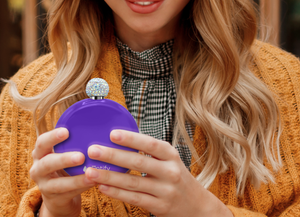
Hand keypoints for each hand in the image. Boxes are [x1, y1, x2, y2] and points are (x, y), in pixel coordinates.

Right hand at [30, 128, 95, 216]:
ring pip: (58, 183)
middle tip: (81, 156)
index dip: (52, 137)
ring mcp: (45, 186)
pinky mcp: (54, 199)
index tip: (66, 131)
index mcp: (41, 153)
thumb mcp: (64, 152)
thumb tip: (99, 123)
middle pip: (47, 163)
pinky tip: (94, 181)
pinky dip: (82, 186)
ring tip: (90, 172)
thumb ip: (73, 141)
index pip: (42, 142)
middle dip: (64, 159)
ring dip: (76, 178)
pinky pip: (68, 194)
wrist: (58, 195)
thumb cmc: (65, 165)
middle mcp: (38, 169)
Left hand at [85, 130, 232, 216]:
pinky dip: (116, 192)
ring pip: (132, 182)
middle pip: (138, 162)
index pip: (149, 144)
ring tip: (90, 171)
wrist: (196, 204)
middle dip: (113, 156)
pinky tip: (102, 187)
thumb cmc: (177, 176)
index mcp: (170, 155)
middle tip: (93, 150)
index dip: (131, 138)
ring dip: (109, 176)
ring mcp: (165, 190)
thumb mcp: (169, 159)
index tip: (112, 133)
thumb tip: (122, 138)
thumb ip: (150, 151)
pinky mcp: (159, 206)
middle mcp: (169, 171)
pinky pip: (134, 198)